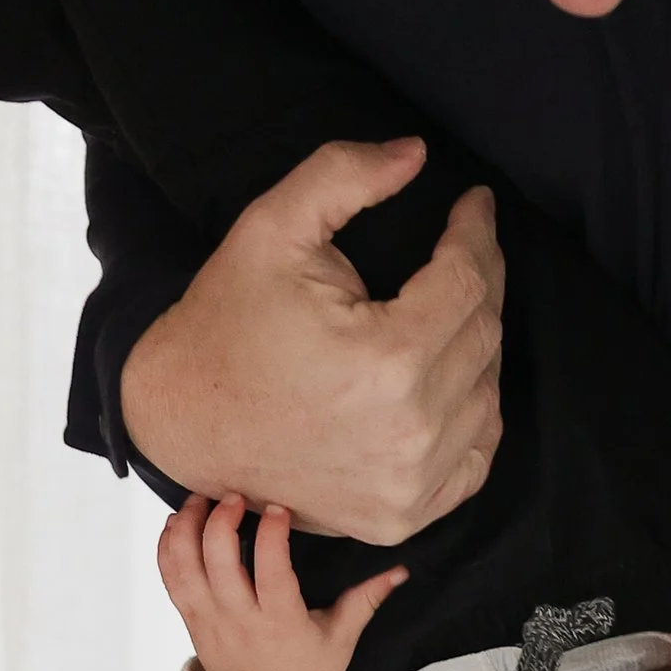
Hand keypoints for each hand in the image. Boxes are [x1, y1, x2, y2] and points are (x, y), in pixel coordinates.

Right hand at [120, 142, 503, 545]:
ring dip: (476, 345)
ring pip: (487, 397)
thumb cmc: (226, 322)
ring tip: (447, 309)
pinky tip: (450, 377)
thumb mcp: (272, 227)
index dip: (476, 232)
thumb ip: (344, 175)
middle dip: (480, 280)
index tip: (474, 205)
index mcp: (387, 362)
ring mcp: (408, 486)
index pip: (469, 281)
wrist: (183, 421)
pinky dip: (473, 416)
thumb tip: (417, 153)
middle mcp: (409, 433)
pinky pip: (474, 459)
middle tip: (463, 247)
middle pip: (483, 338)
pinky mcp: (402, 517)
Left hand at [158, 494, 406, 670]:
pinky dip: (167, 546)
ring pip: (185, 565)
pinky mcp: (190, 619)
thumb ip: (365, 601)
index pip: (271, 571)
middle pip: (218, 561)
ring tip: (200, 500)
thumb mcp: (340, 640)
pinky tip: (179, 523)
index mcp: (280, 623)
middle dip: (221, 520)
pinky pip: (169, 577)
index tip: (278, 509)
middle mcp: (240, 620)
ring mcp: (209, 620)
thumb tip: (400, 571)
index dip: (272, 534)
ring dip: (187, 526)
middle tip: (234, 496)